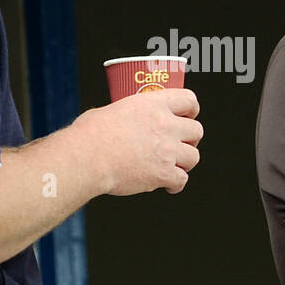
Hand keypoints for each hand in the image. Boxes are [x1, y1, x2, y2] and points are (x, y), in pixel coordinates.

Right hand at [72, 89, 202, 195]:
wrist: (87, 158)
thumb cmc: (90, 135)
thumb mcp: (112, 110)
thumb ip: (129, 114)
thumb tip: (125, 120)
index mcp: (153, 104)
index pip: (189, 100)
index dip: (192, 109)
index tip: (190, 115)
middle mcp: (165, 125)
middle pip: (197, 130)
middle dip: (190, 139)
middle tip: (181, 144)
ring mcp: (167, 150)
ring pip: (194, 157)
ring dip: (185, 162)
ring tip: (172, 165)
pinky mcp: (163, 173)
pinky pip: (182, 180)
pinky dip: (176, 184)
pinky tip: (167, 184)